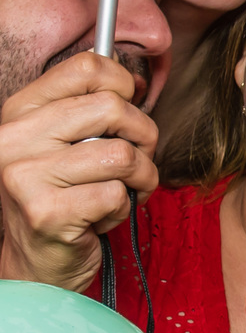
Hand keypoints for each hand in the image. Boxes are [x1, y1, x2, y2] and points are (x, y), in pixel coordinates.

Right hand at [0, 53, 157, 290]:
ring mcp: (25, 175)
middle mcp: (14, 138)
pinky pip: (118, 194)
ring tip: (124, 191)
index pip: (86, 67)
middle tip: (137, 160)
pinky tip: (102, 216)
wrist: (38, 264)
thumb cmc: (64, 198)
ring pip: (123, 154)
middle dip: (144, 136)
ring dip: (140, 178)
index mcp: (19, 112)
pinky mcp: (47, 212)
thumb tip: (136, 81)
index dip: (123, 84)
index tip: (130, 106)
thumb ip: (90, 108)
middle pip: (113, 107)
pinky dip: (124, 208)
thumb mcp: (67, 143)